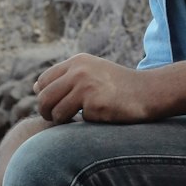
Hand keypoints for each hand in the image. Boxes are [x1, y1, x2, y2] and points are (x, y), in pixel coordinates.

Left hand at [34, 54, 151, 123]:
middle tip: (55, 120)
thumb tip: (35, 88)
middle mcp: (78, 71)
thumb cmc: (120, 86)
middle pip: (44, 97)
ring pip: (55, 112)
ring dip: (62, 121)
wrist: (150, 92)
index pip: (44, 81)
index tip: (53, 106)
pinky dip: (86, 123)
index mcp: (77, 62)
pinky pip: (78, 121)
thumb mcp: (93, 71)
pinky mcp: (95, 104)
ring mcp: (86, 87)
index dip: (44, 96)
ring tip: (75, 121)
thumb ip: (66, 77)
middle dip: (45, 112)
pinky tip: (101, 117)